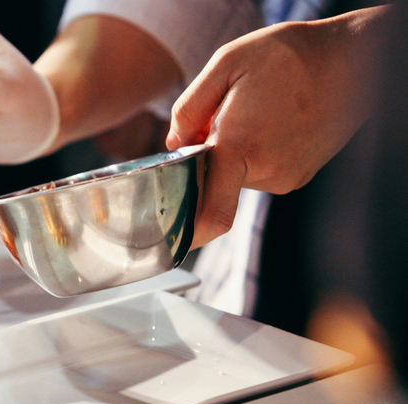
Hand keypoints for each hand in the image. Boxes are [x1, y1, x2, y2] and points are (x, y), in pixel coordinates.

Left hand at [166, 7, 385, 247]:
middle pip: (214, 181)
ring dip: (234, 152)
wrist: (349, 59)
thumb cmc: (284, 56)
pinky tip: (272, 123)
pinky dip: (255, 153)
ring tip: (257, 113)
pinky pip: (259, 172)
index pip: (211, 213)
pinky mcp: (299, 177)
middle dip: (208, 157)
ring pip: (236, 176)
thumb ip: (188, 110)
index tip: (173, 229)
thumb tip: (174, 146)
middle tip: (226, 117)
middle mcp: (266, 171)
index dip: (189, 229)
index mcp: (239, 146)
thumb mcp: (224, 65)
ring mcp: (286, 178)